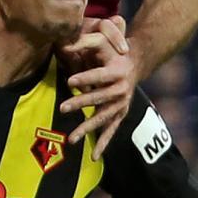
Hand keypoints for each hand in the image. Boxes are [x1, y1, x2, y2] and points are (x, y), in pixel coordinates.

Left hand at [58, 16, 132, 155]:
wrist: (134, 64)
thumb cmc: (113, 51)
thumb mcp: (102, 41)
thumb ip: (84, 40)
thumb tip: (64, 44)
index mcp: (118, 71)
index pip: (100, 75)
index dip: (86, 78)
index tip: (70, 81)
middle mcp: (122, 90)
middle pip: (100, 98)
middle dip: (81, 103)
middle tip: (63, 107)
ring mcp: (122, 104)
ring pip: (103, 118)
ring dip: (88, 128)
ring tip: (72, 139)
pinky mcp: (120, 114)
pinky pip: (111, 130)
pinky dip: (103, 143)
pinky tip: (94, 157)